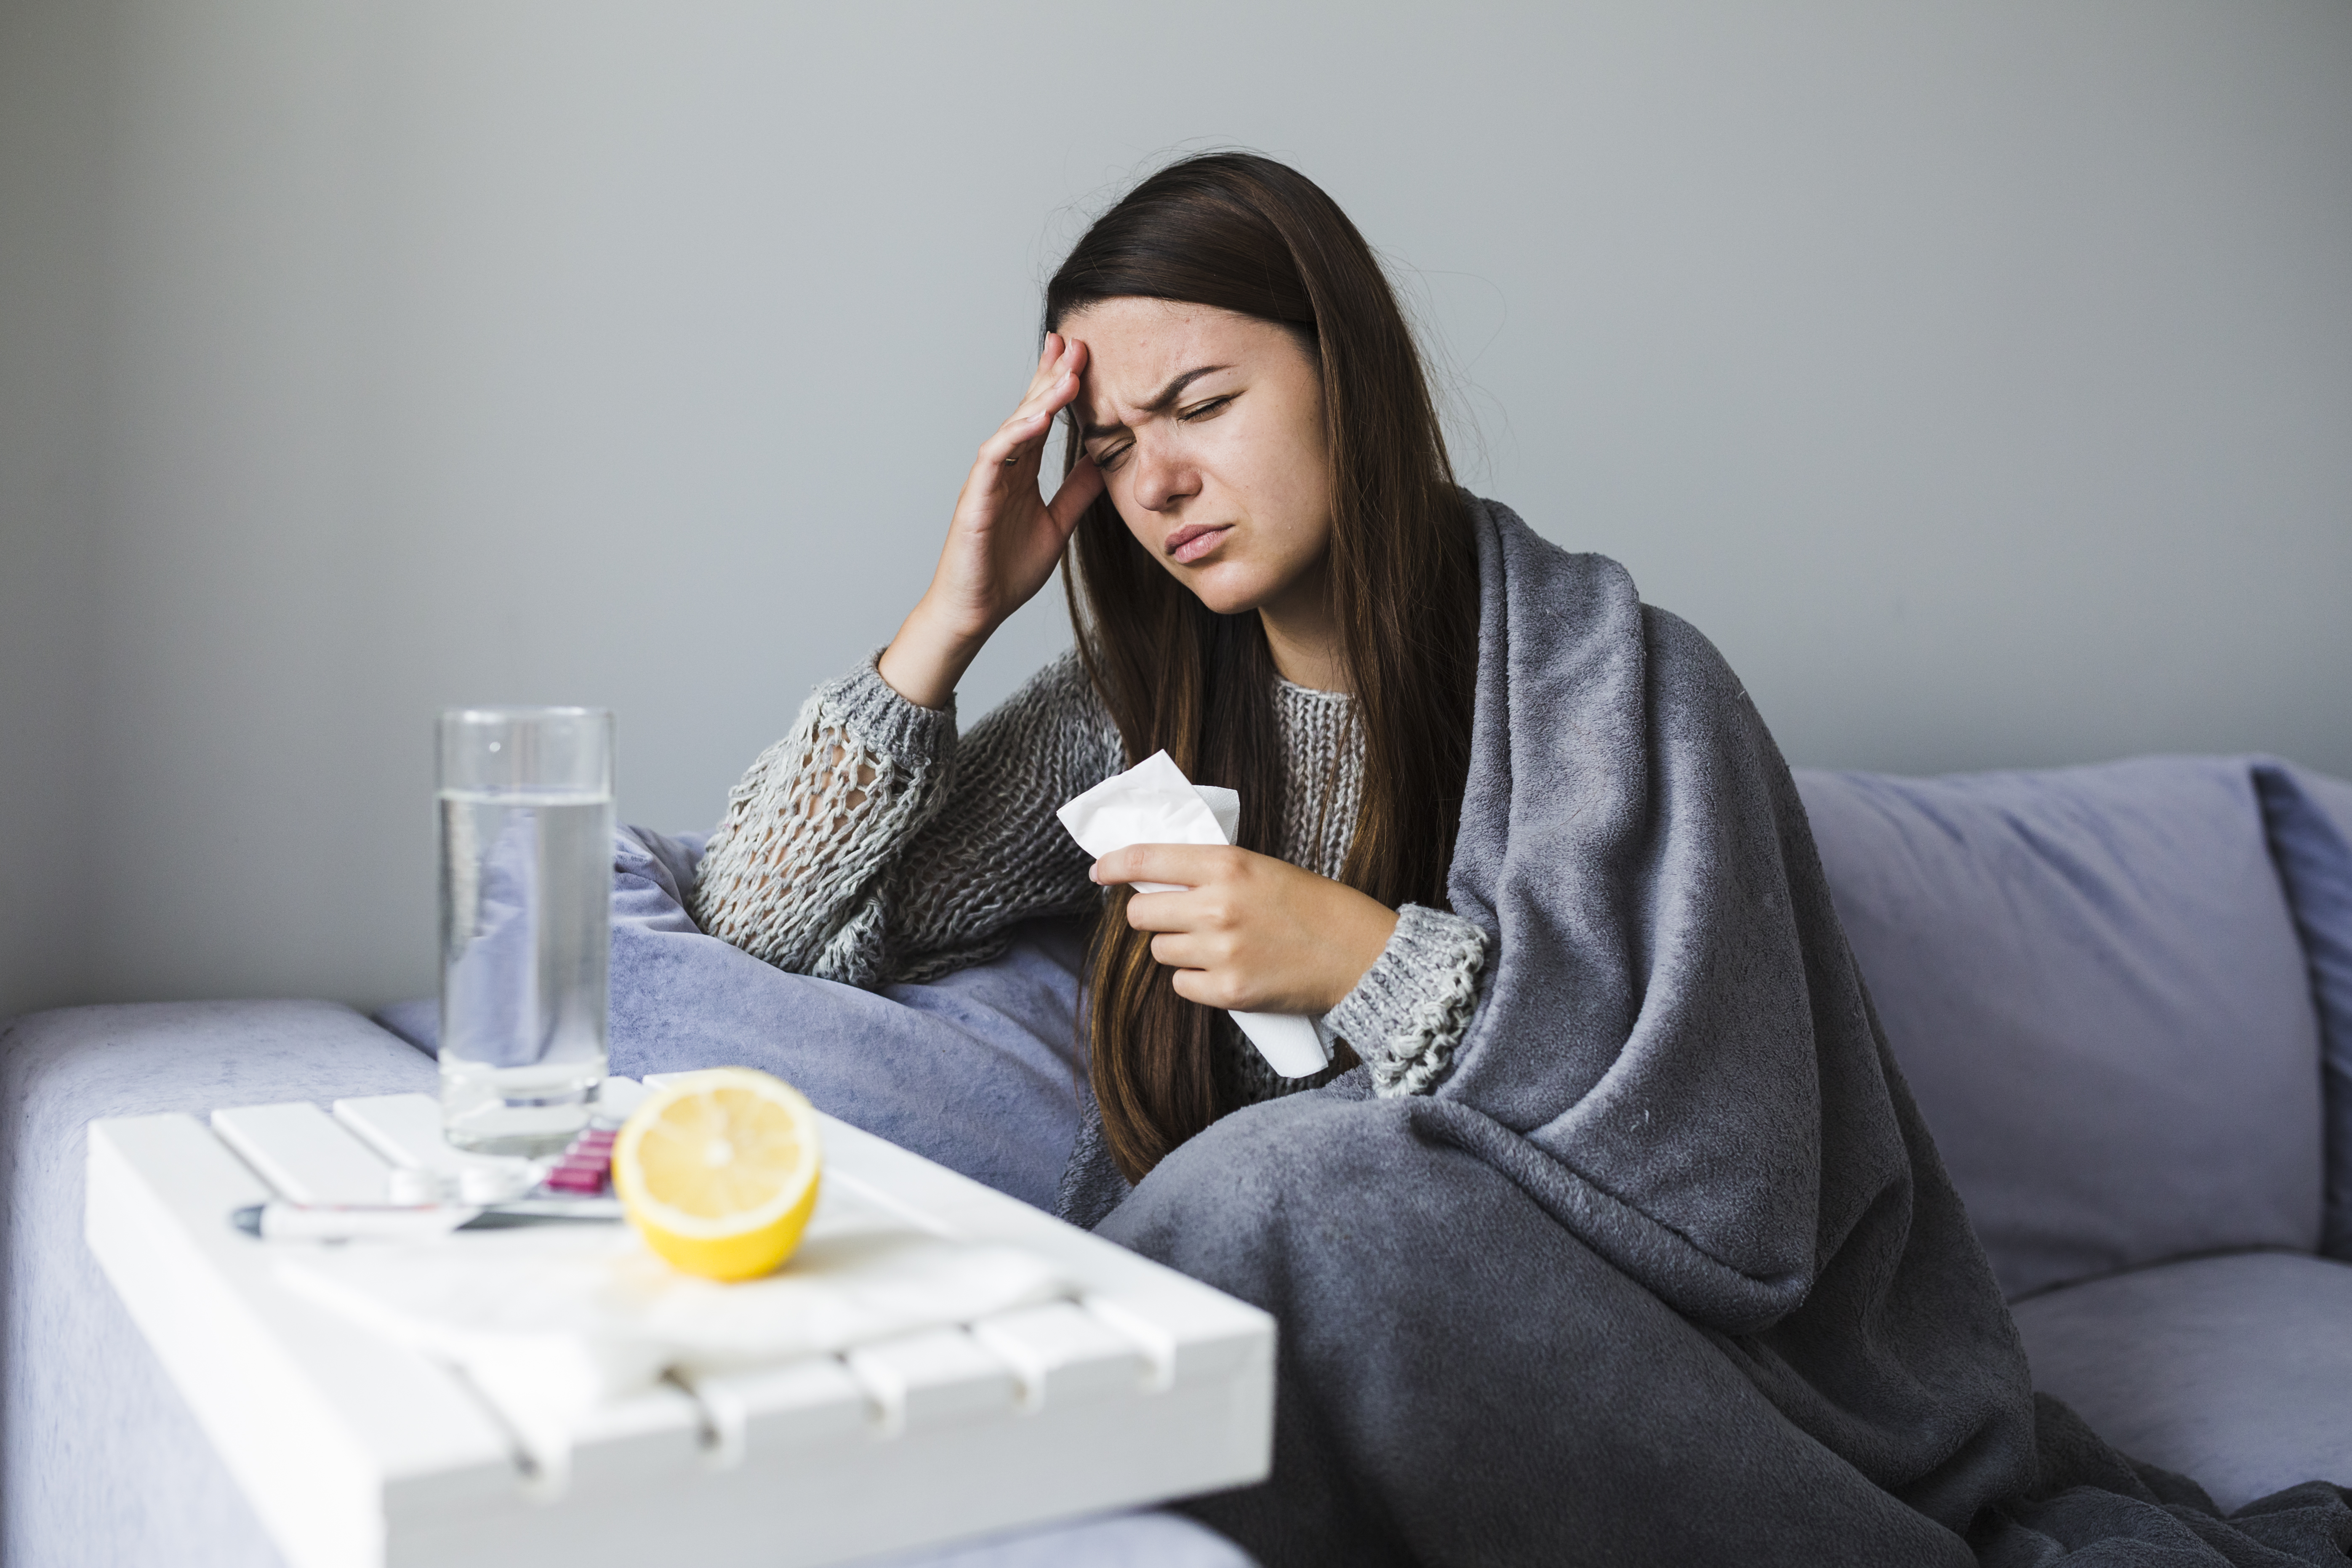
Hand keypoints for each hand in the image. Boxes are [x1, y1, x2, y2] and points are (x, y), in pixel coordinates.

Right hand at [880, 333, 1107, 708]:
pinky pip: (993, 458)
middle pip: (1027, 411)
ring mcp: (986, 481)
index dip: (1059, 387)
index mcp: (1022, 472)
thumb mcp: (1057, 525)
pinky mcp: (975, 499)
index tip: (1082, 356)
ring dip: (1039, 398)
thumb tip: (1104, 463)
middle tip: (1074, 342)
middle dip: (1049, 376)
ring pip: (1013, 427)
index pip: (1043, 419)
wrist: (977, 610)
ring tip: (1067, 373)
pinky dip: (1014, 436)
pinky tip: (1036, 418)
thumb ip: (1076, 493)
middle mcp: (1003, 469)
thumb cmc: (1006, 571)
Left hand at [1091, 844, 1399, 1015]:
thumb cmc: (1315, 908)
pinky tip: (1226, 970)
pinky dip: (1196, 980)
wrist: (1360, 956)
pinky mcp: (1227, 992)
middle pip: (1142, 913)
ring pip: (1160, 950)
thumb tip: (1157, 879)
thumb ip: (1212, 872)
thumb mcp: (1262, 869)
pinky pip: (1181, 985)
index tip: (1099, 871)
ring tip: (1218, 945)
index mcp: (1227, 866)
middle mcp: (1217, 907)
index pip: (1147, 859)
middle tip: (1178, 916)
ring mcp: (1220, 952)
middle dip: (1152, 914)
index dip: (1114, 864)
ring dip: (1179, 948)